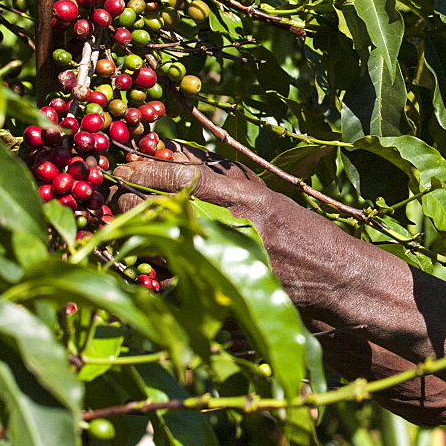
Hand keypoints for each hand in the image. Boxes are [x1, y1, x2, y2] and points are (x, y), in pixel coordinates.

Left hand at [111, 144, 349, 316]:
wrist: (332, 279)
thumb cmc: (298, 230)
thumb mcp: (263, 193)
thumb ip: (218, 173)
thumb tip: (168, 150)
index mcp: (243, 197)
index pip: (178, 176)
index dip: (142, 170)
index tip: (122, 168)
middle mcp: (229, 228)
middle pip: (155, 210)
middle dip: (125, 203)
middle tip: (114, 198)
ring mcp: (220, 264)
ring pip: (151, 247)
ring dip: (129, 236)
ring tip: (121, 227)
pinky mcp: (215, 294)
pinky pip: (164, 283)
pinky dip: (145, 271)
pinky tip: (142, 262)